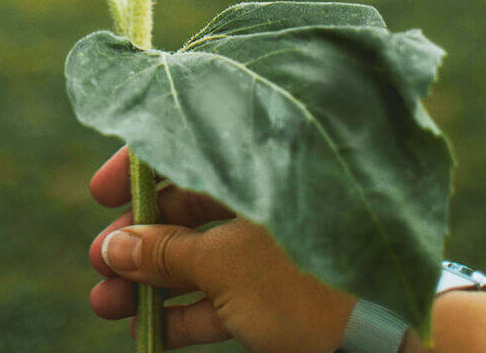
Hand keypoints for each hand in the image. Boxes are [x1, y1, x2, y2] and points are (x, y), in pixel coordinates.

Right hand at [88, 146, 355, 351]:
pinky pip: (223, 294)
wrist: (387, 341)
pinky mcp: (280, 294)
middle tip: (98, 264)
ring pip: (199, 255)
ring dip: (151, 281)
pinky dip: (187, 311)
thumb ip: (165, 254)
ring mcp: (272, 248)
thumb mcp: (224, 268)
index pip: (188, 151)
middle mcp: (264, 199)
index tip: (99, 194)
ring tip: (104, 306)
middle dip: (137, 239)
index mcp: (257, 169)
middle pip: (186, 207)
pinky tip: (148, 333)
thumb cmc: (303, 284)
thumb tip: (113, 245)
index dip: (137, 170)